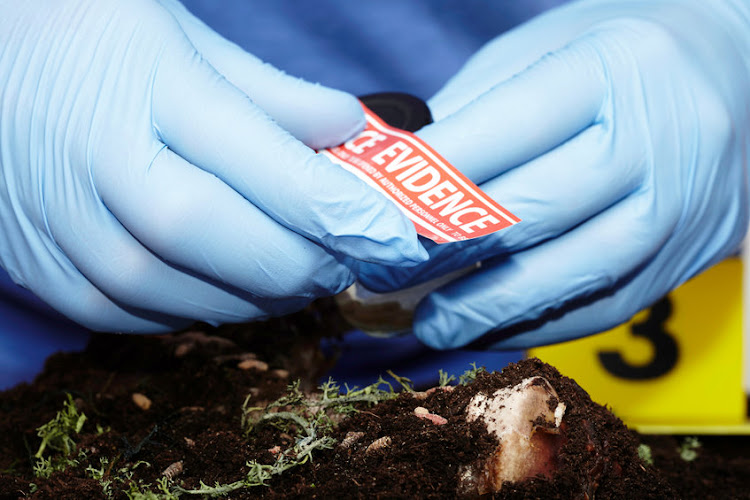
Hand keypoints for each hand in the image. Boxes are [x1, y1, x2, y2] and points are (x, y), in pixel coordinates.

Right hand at [0, 0, 424, 331]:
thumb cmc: (93, 31)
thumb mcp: (188, 36)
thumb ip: (274, 95)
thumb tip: (353, 134)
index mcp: (142, 82)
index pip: (254, 161)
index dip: (331, 208)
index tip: (388, 234)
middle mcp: (92, 156)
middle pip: (210, 236)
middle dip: (297, 264)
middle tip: (346, 263)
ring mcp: (55, 217)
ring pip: (171, 290)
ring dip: (254, 298)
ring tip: (299, 280)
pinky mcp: (38, 263)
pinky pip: (128, 314)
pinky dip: (194, 312)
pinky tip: (229, 291)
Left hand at [357, 0, 749, 348]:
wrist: (734, 74)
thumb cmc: (616, 58)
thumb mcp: (543, 52)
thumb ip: (474, 113)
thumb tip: (401, 181)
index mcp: (613, 68)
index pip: (507, 130)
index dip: (432, 178)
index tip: (373, 211)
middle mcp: (658, 138)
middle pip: (534, 210)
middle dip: (443, 251)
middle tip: (383, 274)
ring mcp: (683, 205)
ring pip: (571, 272)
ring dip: (487, 307)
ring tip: (428, 323)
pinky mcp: (691, 255)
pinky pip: (607, 305)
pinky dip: (538, 324)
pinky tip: (487, 329)